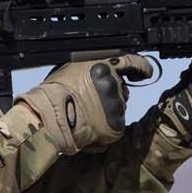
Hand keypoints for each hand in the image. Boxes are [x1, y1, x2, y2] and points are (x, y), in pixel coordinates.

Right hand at [16, 54, 153, 153]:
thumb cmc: (52, 94)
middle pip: (122, 89)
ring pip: (118, 109)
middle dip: (111, 96)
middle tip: (90, 103)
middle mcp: (113, 84)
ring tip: (84, 116)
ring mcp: (116, 105)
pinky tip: (89, 128)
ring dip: (106, 112)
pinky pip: (115, 127)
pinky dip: (104, 130)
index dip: (141, 68)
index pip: (132, 63)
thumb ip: (92, 70)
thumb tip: (98, 74)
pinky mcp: (116, 126)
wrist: (47, 119)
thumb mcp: (72, 69)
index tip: (145, 73)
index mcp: (103, 66)